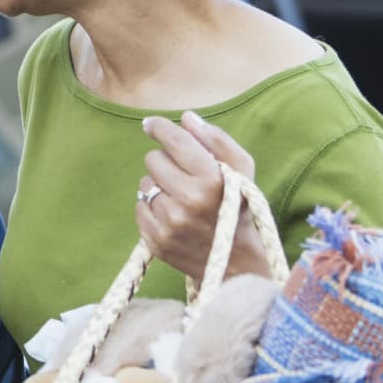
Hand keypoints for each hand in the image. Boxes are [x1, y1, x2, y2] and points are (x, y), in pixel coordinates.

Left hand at [136, 111, 265, 280]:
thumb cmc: (239, 209)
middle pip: (153, 159)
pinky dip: (151, 207)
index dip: (159, 128)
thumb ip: (218, 140)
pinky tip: (172, 214)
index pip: (175, 142)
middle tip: (183, 175)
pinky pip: (139, 207)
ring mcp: (171, 223)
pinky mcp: (156, 241)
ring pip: (145, 184)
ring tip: (180, 198)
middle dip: (166, 162)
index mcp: (212, 180)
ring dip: (159, 186)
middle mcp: (189, 200)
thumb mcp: (242, 171)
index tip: (151, 124)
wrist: (237, 263)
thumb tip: (186, 118)